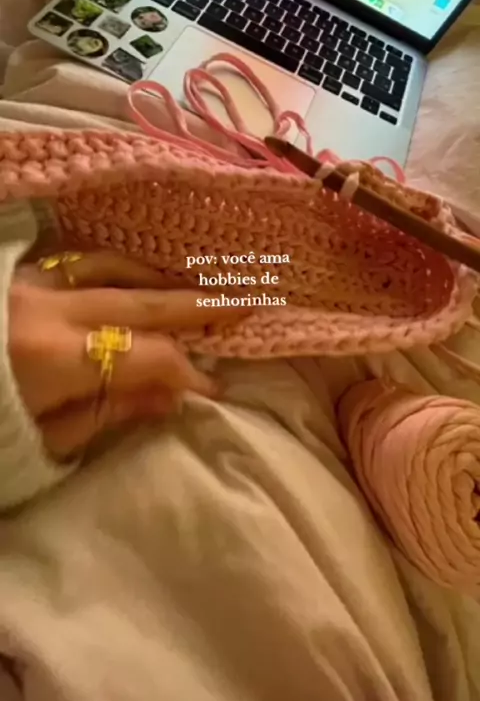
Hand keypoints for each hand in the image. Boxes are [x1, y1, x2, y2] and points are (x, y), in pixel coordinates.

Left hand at [9, 251, 245, 458]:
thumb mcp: (41, 441)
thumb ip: (108, 413)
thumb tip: (175, 395)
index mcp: (54, 356)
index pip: (148, 355)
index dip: (189, 371)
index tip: (216, 387)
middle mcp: (47, 305)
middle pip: (142, 300)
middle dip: (198, 305)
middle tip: (247, 301)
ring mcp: (28, 281)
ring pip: (110, 266)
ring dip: (156, 279)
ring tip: (192, 290)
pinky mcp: (13, 272)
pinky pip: (75, 258)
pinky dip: (113, 266)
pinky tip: (132, 274)